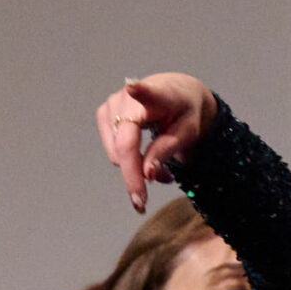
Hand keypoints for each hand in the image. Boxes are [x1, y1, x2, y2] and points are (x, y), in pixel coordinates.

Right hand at [95, 74, 217, 211]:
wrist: (176, 93)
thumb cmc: (185, 112)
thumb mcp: (187, 132)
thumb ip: (166, 151)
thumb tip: (147, 175)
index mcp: (160, 94)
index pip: (147, 92)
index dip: (139, 90)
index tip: (132, 86)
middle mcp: (130, 97)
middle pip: (125, 145)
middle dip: (132, 178)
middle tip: (143, 203)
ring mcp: (112, 104)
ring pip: (116, 153)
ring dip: (135, 169)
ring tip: (159, 168)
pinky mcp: (103, 113)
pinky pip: (112, 150)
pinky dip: (127, 161)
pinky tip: (142, 158)